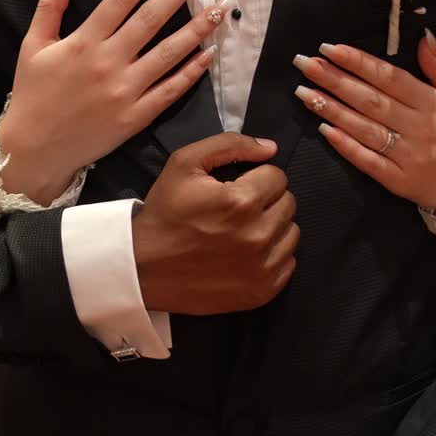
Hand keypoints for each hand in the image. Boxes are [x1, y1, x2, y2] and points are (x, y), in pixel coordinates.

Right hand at [0, 0, 232, 203]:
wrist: (34, 149)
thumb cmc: (33, 94)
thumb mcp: (33, 45)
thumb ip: (49, 4)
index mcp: (83, 41)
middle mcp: (108, 62)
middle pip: (152, 18)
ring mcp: (126, 91)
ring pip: (169, 53)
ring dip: (198, 27)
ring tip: (222, 6)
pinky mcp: (136, 117)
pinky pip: (170, 90)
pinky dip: (192, 72)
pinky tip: (210, 53)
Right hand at [132, 133, 299, 315]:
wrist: (144, 267)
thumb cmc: (165, 212)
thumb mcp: (184, 163)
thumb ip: (230, 144)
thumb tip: (271, 148)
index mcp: (241, 201)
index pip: (277, 177)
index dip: (256, 178)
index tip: (236, 188)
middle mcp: (258, 235)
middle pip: (288, 203)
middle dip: (267, 200)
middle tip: (238, 210)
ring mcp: (262, 267)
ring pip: (291, 233)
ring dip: (273, 227)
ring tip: (244, 231)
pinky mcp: (262, 291)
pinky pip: (288, 263)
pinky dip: (273, 255)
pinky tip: (246, 254)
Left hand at [293, 29, 435, 216]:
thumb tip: (423, 36)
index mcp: (431, 103)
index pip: (389, 77)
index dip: (359, 62)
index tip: (330, 48)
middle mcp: (417, 128)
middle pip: (369, 100)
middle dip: (335, 80)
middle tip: (305, 64)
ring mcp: (406, 156)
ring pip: (364, 129)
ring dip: (331, 110)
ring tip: (304, 92)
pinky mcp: (398, 181)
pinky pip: (368, 162)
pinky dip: (346, 146)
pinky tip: (323, 130)